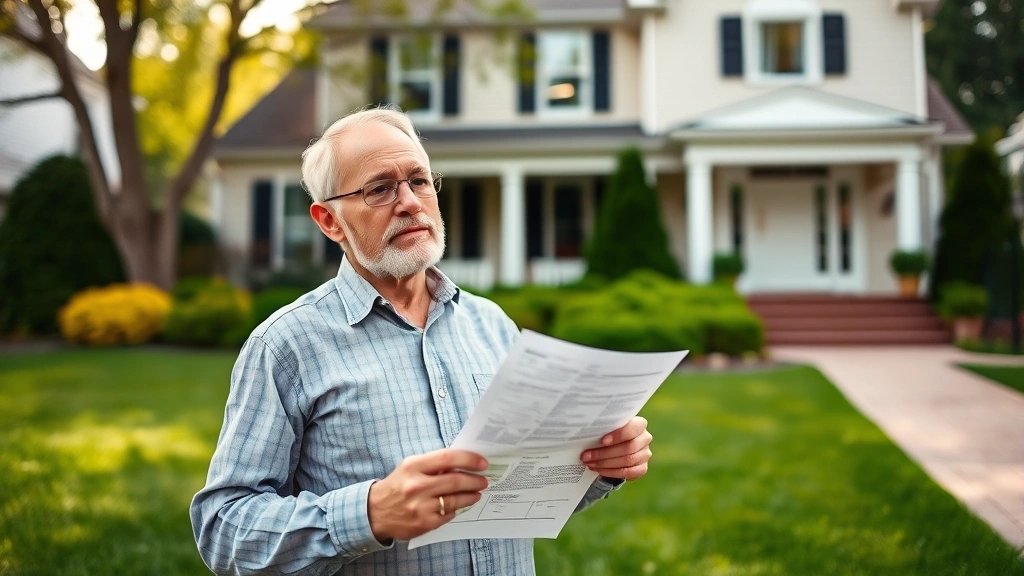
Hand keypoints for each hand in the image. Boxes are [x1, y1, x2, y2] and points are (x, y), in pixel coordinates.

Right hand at [367, 449, 488, 541]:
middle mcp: (417, 486)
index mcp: (414, 466)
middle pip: (456, 481)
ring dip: (471, 496)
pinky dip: (457, 509)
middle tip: (484, 480)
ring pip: (456, 500)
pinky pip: (449, 514)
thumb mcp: (411, 467)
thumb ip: (434, 465)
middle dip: (475, 480)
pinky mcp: (425, 523)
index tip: (482, 463)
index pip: (448, 458)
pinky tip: (459, 505)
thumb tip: (463, 463)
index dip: (469, 460)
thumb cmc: (398, 486)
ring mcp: (421, 506)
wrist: (375, 512)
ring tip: (477, 493)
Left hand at [579, 416, 651, 480]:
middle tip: (587, 456)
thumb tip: (587, 433)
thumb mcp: (608, 428)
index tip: (602, 441)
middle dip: (604, 453)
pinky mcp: (642, 468)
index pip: (632, 429)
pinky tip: (599, 470)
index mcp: (639, 424)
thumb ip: (604, 428)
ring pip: (627, 461)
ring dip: (605, 464)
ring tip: (590, 463)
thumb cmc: (610, 433)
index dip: (618, 436)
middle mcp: (645, 438)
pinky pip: (628, 472)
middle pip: (628, 448)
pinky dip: (612, 472)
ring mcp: (645, 454)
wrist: (617, 446)